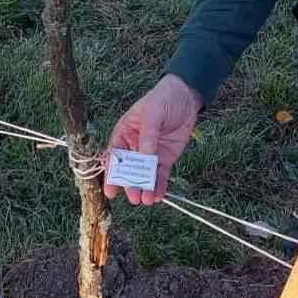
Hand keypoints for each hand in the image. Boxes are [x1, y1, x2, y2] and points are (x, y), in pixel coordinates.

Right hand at [104, 74, 201, 205]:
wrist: (186, 96)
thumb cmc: (163, 98)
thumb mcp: (153, 113)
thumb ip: (148, 135)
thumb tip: (144, 156)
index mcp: (124, 133)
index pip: (115, 156)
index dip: (112, 173)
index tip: (111, 190)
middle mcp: (134, 146)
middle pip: (130, 170)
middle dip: (131, 184)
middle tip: (134, 198)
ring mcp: (150, 154)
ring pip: (145, 175)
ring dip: (145, 188)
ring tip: (148, 200)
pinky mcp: (165, 158)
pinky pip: (160, 175)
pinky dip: (159, 186)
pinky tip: (159, 195)